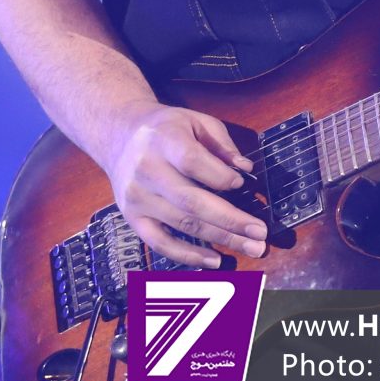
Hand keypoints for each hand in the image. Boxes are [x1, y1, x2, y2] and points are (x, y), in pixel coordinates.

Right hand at [103, 104, 267, 266]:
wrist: (120, 137)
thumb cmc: (165, 128)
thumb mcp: (195, 121)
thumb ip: (222, 144)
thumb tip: (246, 170)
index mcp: (163, 140)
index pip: (192, 162)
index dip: (220, 176)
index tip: (243, 184)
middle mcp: (147, 170)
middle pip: (191, 201)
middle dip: (230, 220)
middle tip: (260, 233)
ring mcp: (137, 198)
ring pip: (182, 224)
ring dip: (220, 239)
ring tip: (251, 247)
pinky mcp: (133, 218)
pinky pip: (161, 243)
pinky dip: (188, 255)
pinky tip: (214, 260)